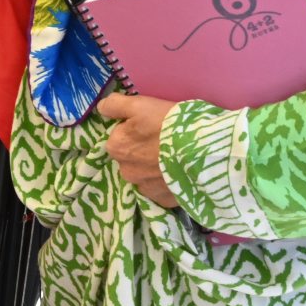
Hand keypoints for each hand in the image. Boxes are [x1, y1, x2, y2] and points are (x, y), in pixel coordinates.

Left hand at [98, 92, 181, 209]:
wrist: (204, 152)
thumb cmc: (169, 124)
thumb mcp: (140, 105)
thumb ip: (115, 105)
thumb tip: (101, 108)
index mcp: (116, 147)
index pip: (119, 137)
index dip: (134, 130)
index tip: (151, 127)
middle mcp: (125, 171)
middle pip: (130, 158)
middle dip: (142, 151)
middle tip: (164, 142)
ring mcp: (144, 188)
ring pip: (144, 175)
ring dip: (154, 168)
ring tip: (174, 158)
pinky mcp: (163, 200)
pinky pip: (161, 189)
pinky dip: (167, 182)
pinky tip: (179, 173)